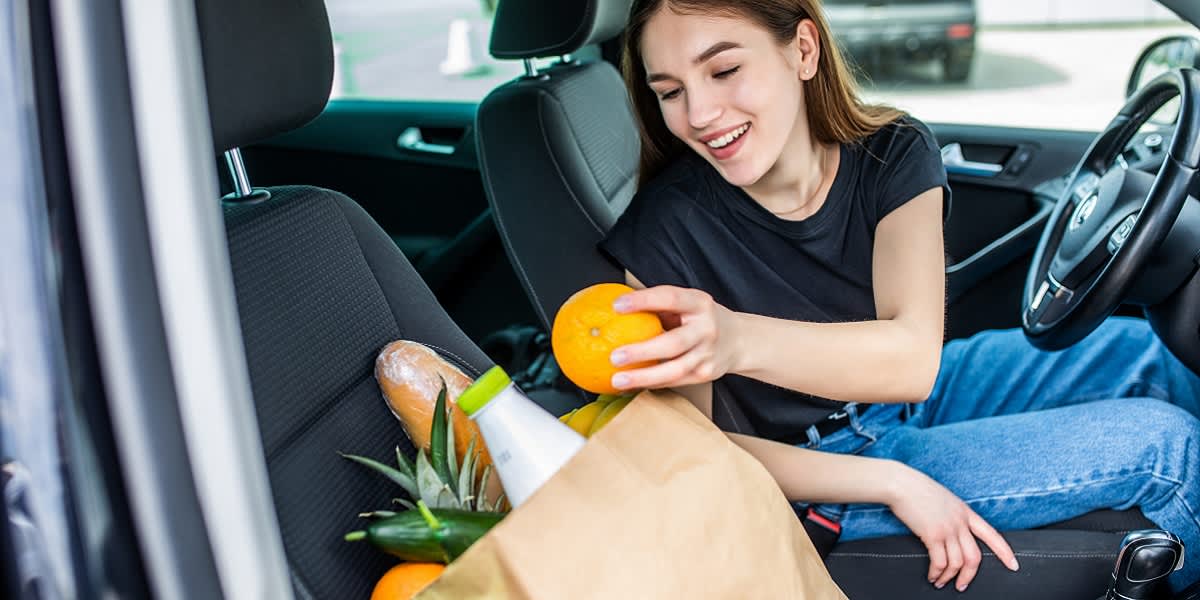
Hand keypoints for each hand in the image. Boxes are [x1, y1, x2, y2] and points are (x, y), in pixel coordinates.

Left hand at [608, 285, 741, 390]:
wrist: (738, 340)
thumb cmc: (699, 318)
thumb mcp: (687, 303)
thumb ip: (659, 305)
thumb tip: (615, 306)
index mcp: (699, 303)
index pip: (670, 298)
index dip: (643, 301)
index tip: (617, 305)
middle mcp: (706, 328)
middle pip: (673, 343)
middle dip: (641, 351)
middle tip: (614, 356)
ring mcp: (707, 354)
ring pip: (674, 370)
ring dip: (643, 376)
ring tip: (618, 380)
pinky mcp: (705, 373)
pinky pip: (675, 381)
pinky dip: (652, 383)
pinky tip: (632, 384)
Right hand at [888, 465, 1019, 590]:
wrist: (901, 484)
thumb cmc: (916, 489)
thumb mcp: (943, 499)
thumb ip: (952, 515)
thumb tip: (950, 532)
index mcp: (965, 512)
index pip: (992, 535)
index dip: (1004, 552)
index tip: (1013, 565)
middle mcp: (960, 522)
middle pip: (974, 557)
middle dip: (969, 576)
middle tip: (961, 585)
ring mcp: (947, 529)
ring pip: (957, 563)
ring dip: (948, 577)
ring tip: (939, 582)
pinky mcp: (932, 535)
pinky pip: (940, 562)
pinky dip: (936, 573)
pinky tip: (932, 575)